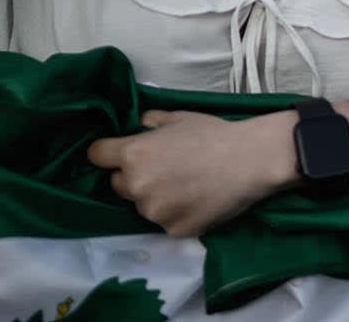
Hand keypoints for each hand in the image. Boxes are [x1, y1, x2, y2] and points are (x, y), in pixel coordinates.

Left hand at [88, 109, 296, 237]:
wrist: (251, 159)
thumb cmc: (214, 132)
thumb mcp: (178, 117)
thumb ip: (151, 122)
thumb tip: (140, 126)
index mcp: (133, 154)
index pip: (97, 156)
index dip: (108, 153)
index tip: (118, 153)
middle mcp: (137, 185)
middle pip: (117, 184)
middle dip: (134, 176)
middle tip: (164, 169)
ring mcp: (154, 212)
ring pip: (142, 205)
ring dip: (155, 197)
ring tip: (186, 186)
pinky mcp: (173, 230)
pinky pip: (165, 222)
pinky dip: (176, 213)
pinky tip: (196, 201)